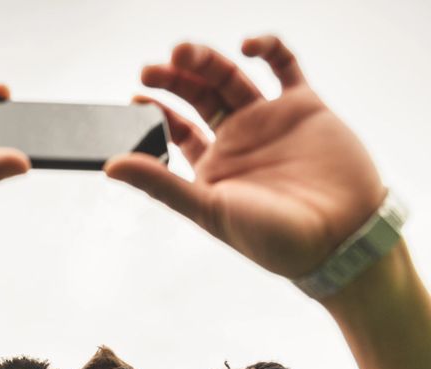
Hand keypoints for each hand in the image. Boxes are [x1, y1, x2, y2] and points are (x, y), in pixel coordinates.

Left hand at [105, 36, 384, 278]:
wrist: (340, 239)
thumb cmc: (272, 238)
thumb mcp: (207, 210)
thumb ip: (161, 184)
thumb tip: (110, 166)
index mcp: (212, 169)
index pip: (176, 131)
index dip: (154, 113)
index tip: (135, 97)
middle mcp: (237, 142)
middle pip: (198, 98)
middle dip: (174, 81)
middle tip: (151, 69)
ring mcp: (269, 122)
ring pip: (231, 79)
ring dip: (207, 61)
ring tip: (183, 51)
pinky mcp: (304, 107)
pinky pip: (284, 67)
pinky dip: (267, 49)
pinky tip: (247, 47)